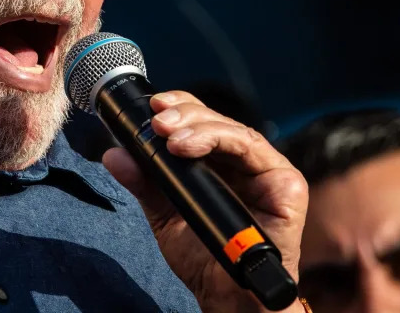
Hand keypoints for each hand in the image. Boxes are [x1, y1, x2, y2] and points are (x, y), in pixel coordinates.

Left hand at [102, 91, 307, 312]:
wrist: (228, 298)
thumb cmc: (203, 258)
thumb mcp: (163, 215)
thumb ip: (144, 183)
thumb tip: (113, 154)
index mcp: (220, 164)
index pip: (202, 122)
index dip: (180, 107)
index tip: (153, 107)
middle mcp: (245, 163)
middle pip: (217, 121)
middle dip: (184, 114)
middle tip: (157, 121)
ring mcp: (267, 172)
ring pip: (234, 130)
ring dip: (198, 126)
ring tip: (168, 136)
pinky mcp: (286, 184)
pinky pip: (254, 149)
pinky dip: (220, 140)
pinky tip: (189, 147)